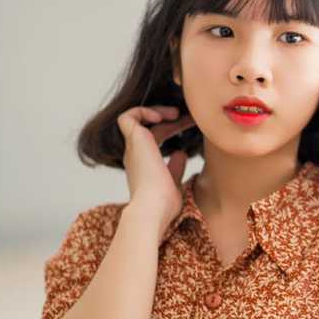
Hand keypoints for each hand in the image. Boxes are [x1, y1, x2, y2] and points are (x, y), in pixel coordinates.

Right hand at [116, 105, 195, 231]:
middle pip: (151, 127)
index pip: (157, 138)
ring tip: (176, 113)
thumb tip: (181, 154)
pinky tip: (162, 117)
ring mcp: (132, 147)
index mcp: (144, 164)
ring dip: (157, 110)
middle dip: (171, 119)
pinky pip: (128, 117)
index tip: (190, 126)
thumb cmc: (164, 203)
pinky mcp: (133, 140)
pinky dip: (143, 111)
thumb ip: (176, 168)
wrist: (153, 208)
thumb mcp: (174, 181)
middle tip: (189, 117)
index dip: (173, 129)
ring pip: (136, 119)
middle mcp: (135, 154)